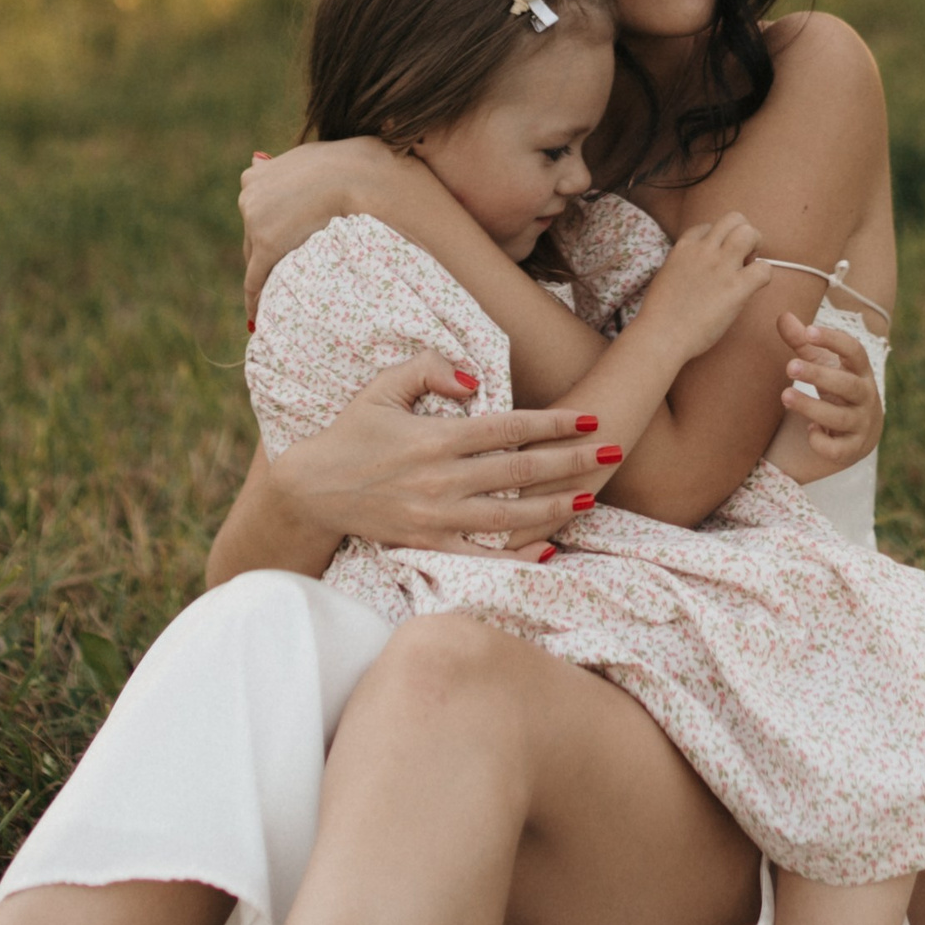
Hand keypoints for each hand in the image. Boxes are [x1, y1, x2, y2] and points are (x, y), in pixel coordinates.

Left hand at [240, 137, 402, 321]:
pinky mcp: (266, 244)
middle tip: (274, 278)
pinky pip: (255, 279)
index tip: (268, 244)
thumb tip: (256, 158)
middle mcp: (248, 197)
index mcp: (255, 175)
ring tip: (269, 300)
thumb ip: (279, 163)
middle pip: (250, 236)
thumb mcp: (303, 155)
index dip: (266, 230)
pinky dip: (255, 300)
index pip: (256, 211)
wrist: (354, 173)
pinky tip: (257, 317)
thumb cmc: (341, 162)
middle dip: (262, 255)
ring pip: (253, 258)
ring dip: (263, 276)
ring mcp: (254, 221)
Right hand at [268, 355, 617, 556]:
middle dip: (571, 462)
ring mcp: (436, 515)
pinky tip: (549, 550)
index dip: (552, 424)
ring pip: (510, 514)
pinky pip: (481, 553)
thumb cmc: (352, 434)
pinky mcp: (428, 543)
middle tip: (612, 452)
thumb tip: (475, 379)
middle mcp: (441, 478)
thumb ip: (429, 369)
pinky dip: (517, 555)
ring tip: (591, 498)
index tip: (588, 420)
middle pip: (520, 471)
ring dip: (555, 507)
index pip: (507, 428)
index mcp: (434, 437)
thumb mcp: (383, 387)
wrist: (312, 489)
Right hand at [636, 210, 763, 359]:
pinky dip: (764, 277)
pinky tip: (752, 289)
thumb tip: (700, 271)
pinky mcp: (736, 288)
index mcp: (683, 247)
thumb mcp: (666, 277)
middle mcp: (703, 250)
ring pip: (750, 233)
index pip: (708, 226)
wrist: (660, 336)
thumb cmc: (660, 315)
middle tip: (741, 259)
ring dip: (756, 247)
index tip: (717, 260)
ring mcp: (720, 266)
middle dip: (743, 235)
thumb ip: (684, 266)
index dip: (718, 242)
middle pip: (734, 219)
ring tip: (749, 268)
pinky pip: (764, 269)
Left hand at [767, 310, 880, 480]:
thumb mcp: (821, 364)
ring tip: (785, 395)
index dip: (834, 341)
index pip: (854, 351)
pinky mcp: (851, 449)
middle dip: (819, 375)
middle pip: (848, 385)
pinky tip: (810, 431)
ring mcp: (861, 424)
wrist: (857, 435)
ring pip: (840, 417)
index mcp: (859, 371)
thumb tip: (782, 316)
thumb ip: (802, 343)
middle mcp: (865, 396)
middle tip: (789, 366)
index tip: (809, 331)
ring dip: (812, 407)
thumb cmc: (835, 389)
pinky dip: (823, 442)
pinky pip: (838, 449)